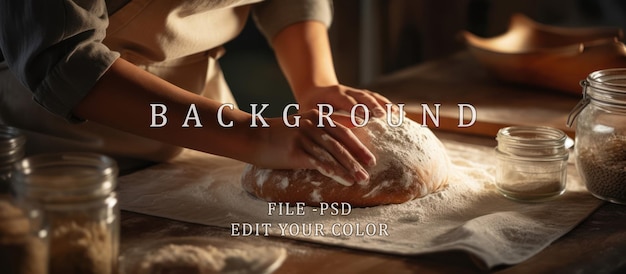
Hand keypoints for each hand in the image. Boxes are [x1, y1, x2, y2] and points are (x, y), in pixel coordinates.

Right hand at [249, 109, 375, 185]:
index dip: (359, 146)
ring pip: (331, 153)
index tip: (371, 159)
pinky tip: (342, 179)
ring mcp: (303, 136)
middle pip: (340, 143)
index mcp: (316, 117)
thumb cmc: (278, 136)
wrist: (252, 137)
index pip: (343, 131)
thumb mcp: (301, 125)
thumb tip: (341, 144)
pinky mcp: (295, 150)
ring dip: (348, 168)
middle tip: (369, 171)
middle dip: (357, 158)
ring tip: (359, 180)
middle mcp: (312, 124)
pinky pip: (318, 162)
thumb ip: (320, 130)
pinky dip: (332, 171)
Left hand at [296, 84, 394, 117]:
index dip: (354, 109)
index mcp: (333, 93)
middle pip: (362, 96)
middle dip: (372, 105)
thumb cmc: (310, 106)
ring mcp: (356, 92)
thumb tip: (331, 133)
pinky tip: (397, 113)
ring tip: (395, 114)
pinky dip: (387, 105)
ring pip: (372, 96)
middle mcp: (346, 90)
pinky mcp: (363, 96)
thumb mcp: (309, 112)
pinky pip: (377, 98)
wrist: (315, 91)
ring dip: (384, 104)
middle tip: (382, 116)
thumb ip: (320, 120)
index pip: (345, 100)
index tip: (362, 119)